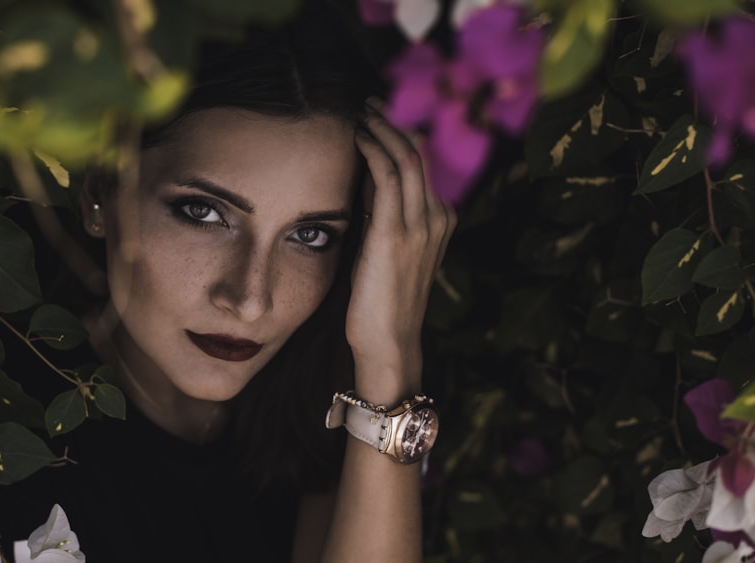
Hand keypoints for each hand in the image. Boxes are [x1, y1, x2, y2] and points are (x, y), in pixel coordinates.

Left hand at [345, 98, 455, 402]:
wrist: (388, 344)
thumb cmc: (380, 304)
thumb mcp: (385, 252)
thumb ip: (382, 218)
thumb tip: (363, 184)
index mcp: (438, 222)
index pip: (420, 166)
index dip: (399, 138)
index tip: (376, 118)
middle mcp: (436, 218)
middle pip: (417, 154)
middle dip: (392, 124)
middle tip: (369, 103)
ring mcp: (421, 226)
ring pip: (405, 158)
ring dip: (382, 130)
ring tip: (362, 111)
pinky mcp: (396, 234)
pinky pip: (388, 177)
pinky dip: (374, 150)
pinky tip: (357, 136)